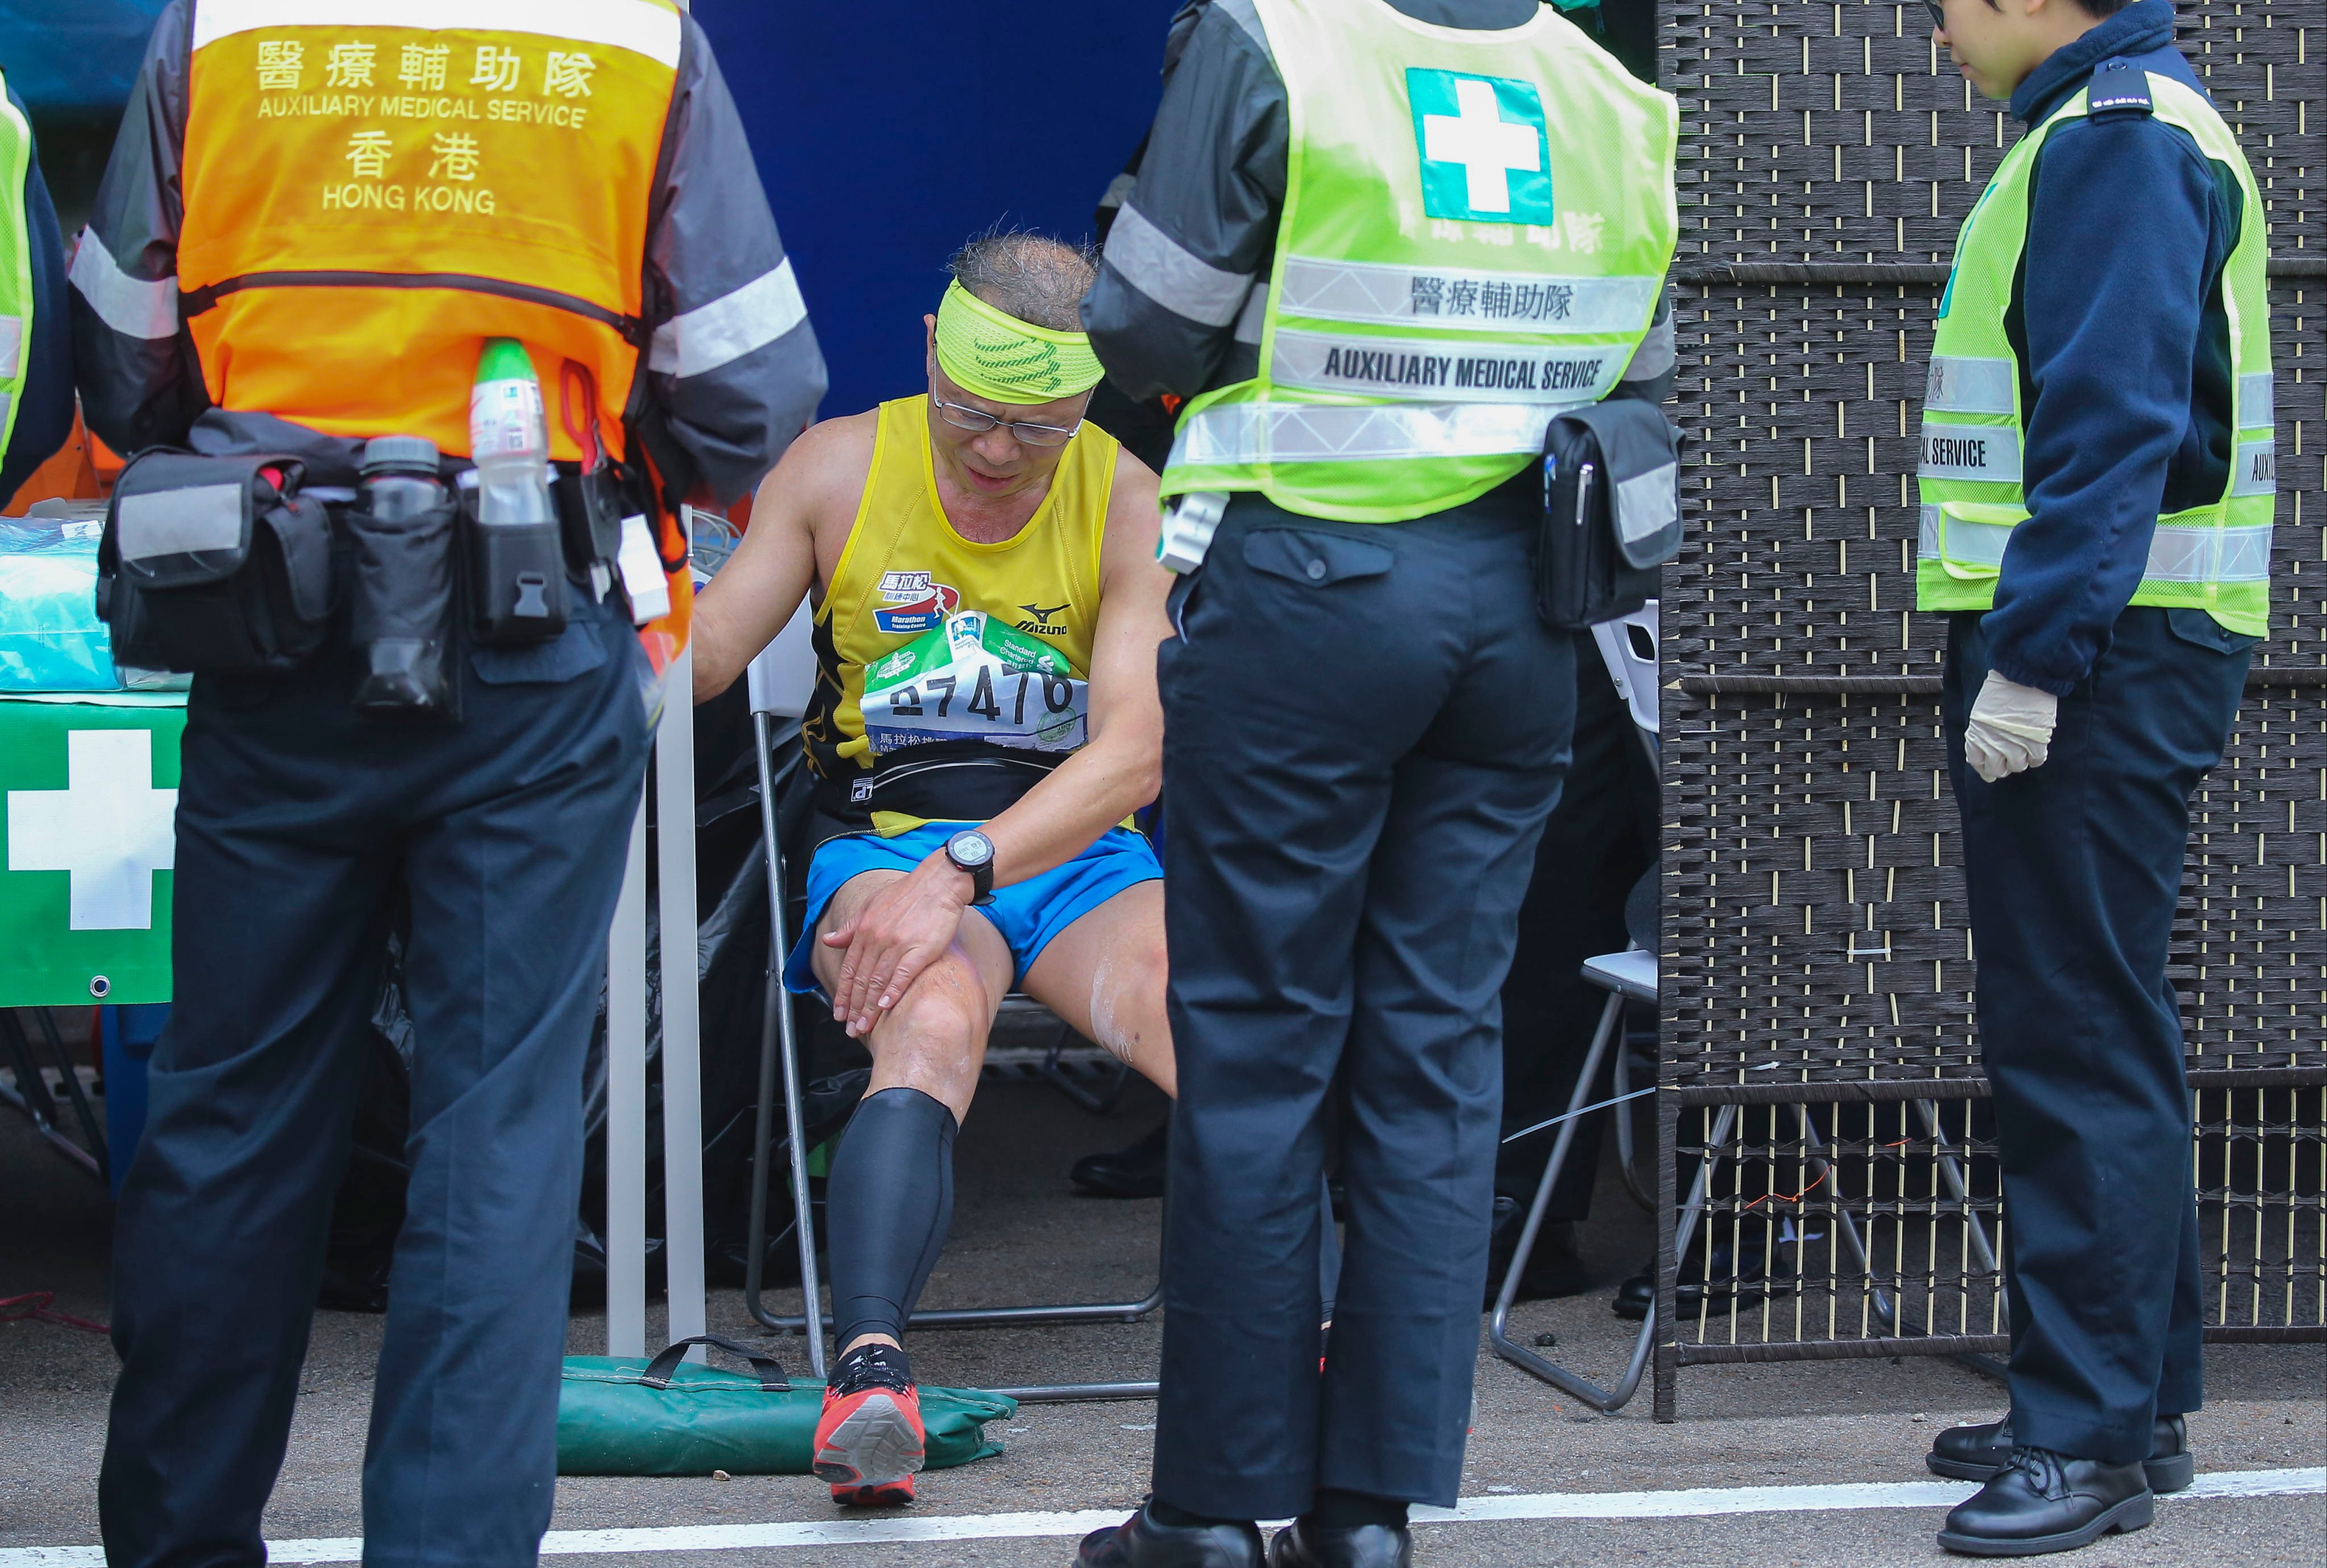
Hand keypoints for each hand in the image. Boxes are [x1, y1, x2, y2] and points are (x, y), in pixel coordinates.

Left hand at [822, 852, 976, 1036]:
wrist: (940, 882)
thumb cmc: (908, 893)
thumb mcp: (872, 904)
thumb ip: (850, 926)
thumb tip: (828, 940)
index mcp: (864, 929)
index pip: (849, 968)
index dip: (843, 993)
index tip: (839, 1013)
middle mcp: (877, 938)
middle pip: (862, 980)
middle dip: (853, 1007)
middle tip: (850, 1029)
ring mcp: (898, 944)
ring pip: (878, 982)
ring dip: (869, 1008)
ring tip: (864, 1026)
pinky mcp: (920, 949)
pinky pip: (902, 975)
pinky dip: (892, 992)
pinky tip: (885, 1007)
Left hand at [1963, 670, 2058, 783]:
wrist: (2023, 676)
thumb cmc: (2001, 689)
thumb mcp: (1981, 712)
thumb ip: (1981, 733)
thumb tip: (1983, 753)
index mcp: (1977, 735)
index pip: (1977, 763)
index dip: (1984, 768)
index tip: (1989, 770)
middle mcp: (1993, 743)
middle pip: (1998, 770)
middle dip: (2002, 767)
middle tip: (2007, 760)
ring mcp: (2015, 744)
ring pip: (2018, 767)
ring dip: (2020, 761)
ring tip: (2022, 751)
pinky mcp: (2036, 741)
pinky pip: (2037, 760)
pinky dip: (2036, 758)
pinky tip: (2035, 750)